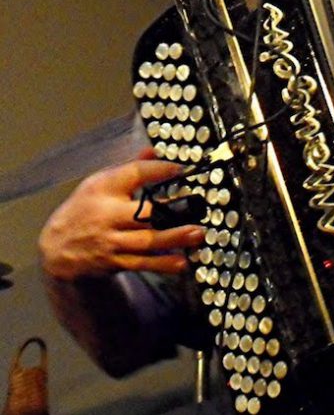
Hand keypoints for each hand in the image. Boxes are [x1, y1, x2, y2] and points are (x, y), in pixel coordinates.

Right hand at [38, 153, 205, 280]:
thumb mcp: (99, 183)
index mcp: (103, 189)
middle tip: (196, 206)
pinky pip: (141, 263)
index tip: (179, 169)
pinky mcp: (114, 262)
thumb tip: (153, 151)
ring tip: (197, 234)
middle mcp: (107, 215)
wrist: (56, 248)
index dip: (157, 170)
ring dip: (173, 238)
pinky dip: (162, 264)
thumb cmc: (85, 209)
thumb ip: (129, 168)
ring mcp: (111, 241)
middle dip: (169, 211)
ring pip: (146, 241)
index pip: (133, 174)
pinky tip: (181, 262)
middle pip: (142, 212)